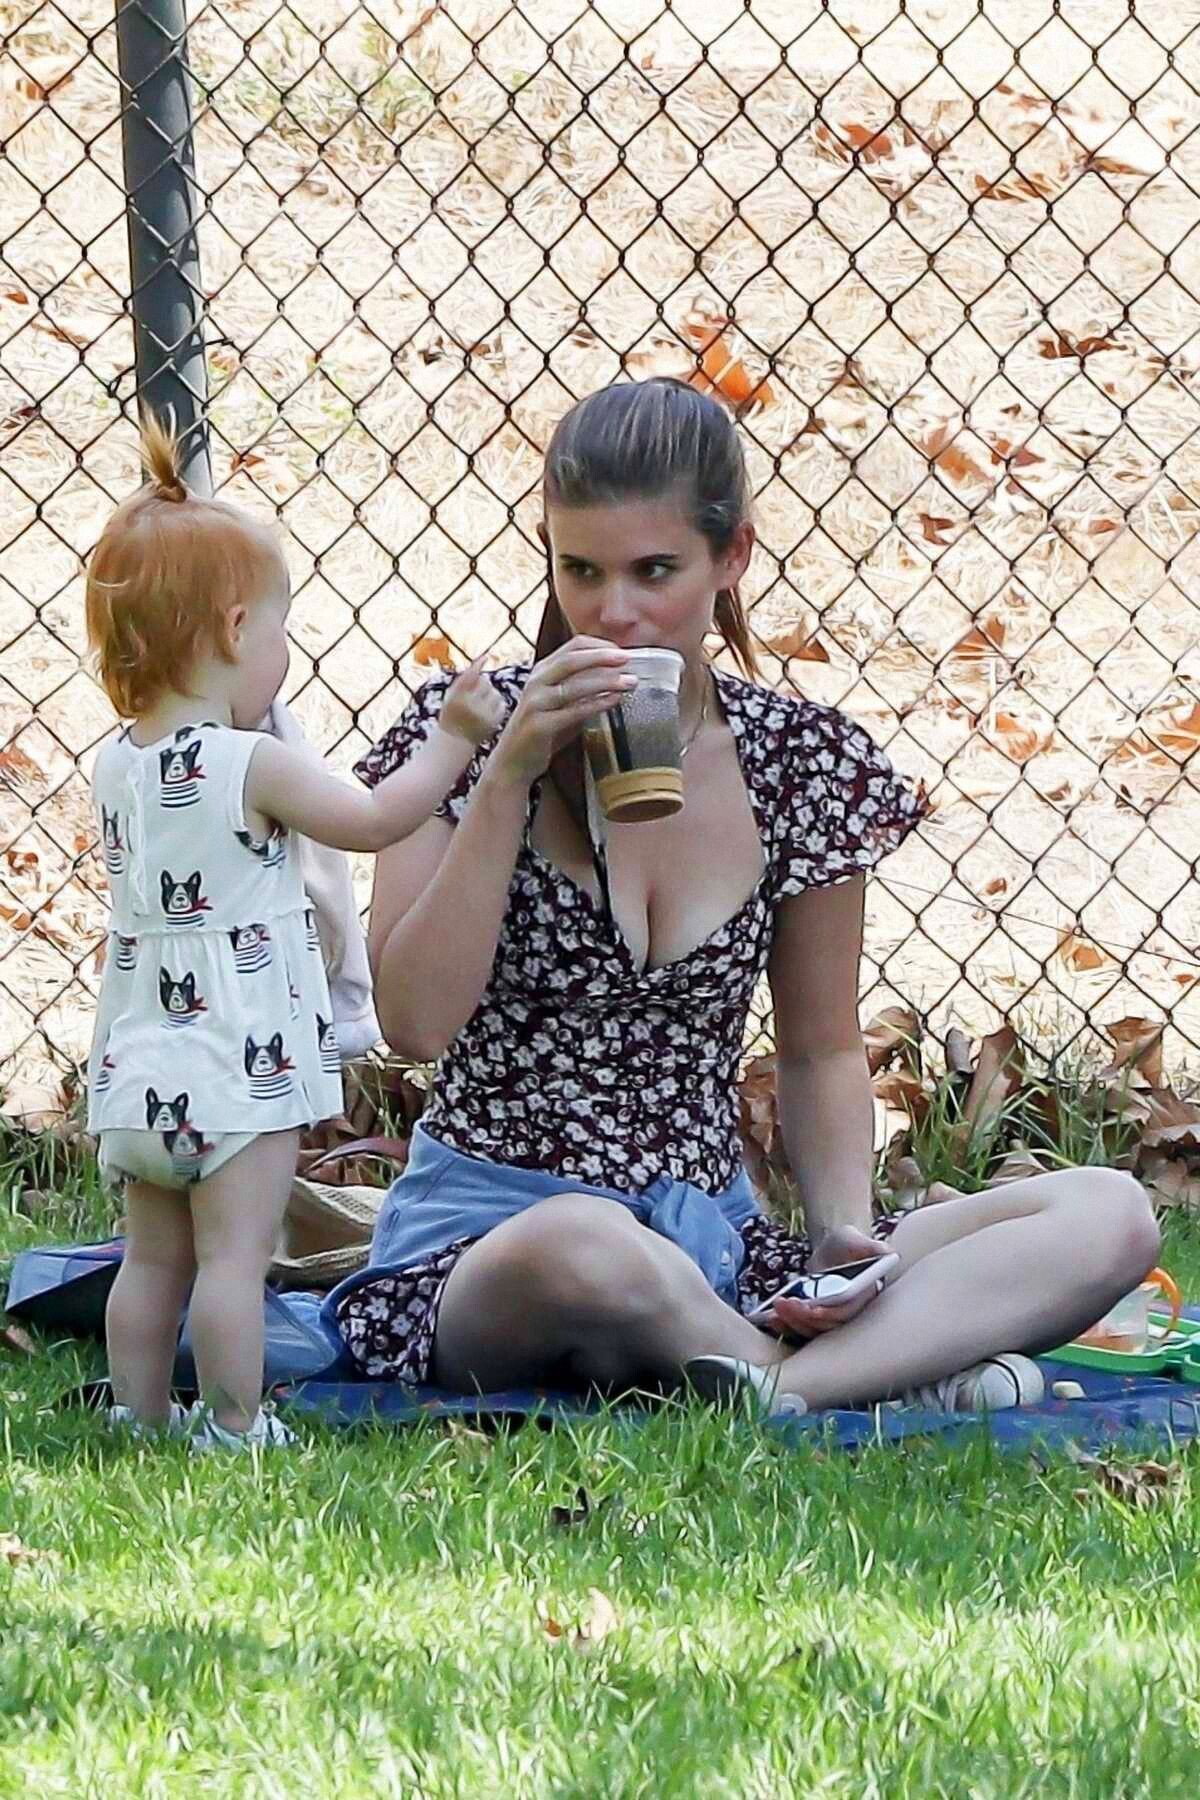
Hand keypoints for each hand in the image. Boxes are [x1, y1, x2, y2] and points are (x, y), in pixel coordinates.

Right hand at [439, 658, 508, 745]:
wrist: (454, 741)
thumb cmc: (451, 714)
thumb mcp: (450, 695)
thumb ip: (465, 677)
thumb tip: (485, 657)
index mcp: (455, 698)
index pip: (470, 675)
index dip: (479, 665)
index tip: (486, 657)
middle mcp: (469, 706)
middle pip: (484, 682)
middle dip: (481, 685)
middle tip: (474, 695)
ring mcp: (482, 715)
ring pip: (494, 692)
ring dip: (490, 694)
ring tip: (480, 704)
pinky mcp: (493, 722)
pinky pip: (501, 704)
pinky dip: (497, 705)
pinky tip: (488, 711)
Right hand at [490, 638, 634, 785]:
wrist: (512, 762)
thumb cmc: (541, 733)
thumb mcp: (561, 704)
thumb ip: (582, 691)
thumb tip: (616, 678)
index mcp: (542, 672)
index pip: (573, 647)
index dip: (599, 646)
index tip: (621, 652)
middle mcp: (536, 682)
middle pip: (572, 659)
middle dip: (602, 657)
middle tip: (627, 659)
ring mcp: (536, 703)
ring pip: (574, 684)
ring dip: (606, 680)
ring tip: (629, 682)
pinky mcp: (540, 726)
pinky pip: (573, 711)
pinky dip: (597, 704)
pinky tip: (614, 700)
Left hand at [770, 1226, 895, 1338]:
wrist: (834, 1249)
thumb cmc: (848, 1244)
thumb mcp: (857, 1240)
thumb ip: (871, 1247)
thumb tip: (888, 1253)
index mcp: (866, 1297)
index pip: (848, 1312)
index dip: (829, 1313)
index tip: (810, 1308)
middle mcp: (851, 1313)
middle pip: (828, 1326)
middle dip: (805, 1319)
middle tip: (785, 1305)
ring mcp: (832, 1318)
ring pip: (814, 1331)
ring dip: (793, 1322)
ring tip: (777, 1308)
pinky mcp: (817, 1319)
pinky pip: (803, 1329)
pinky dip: (787, 1326)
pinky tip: (772, 1318)